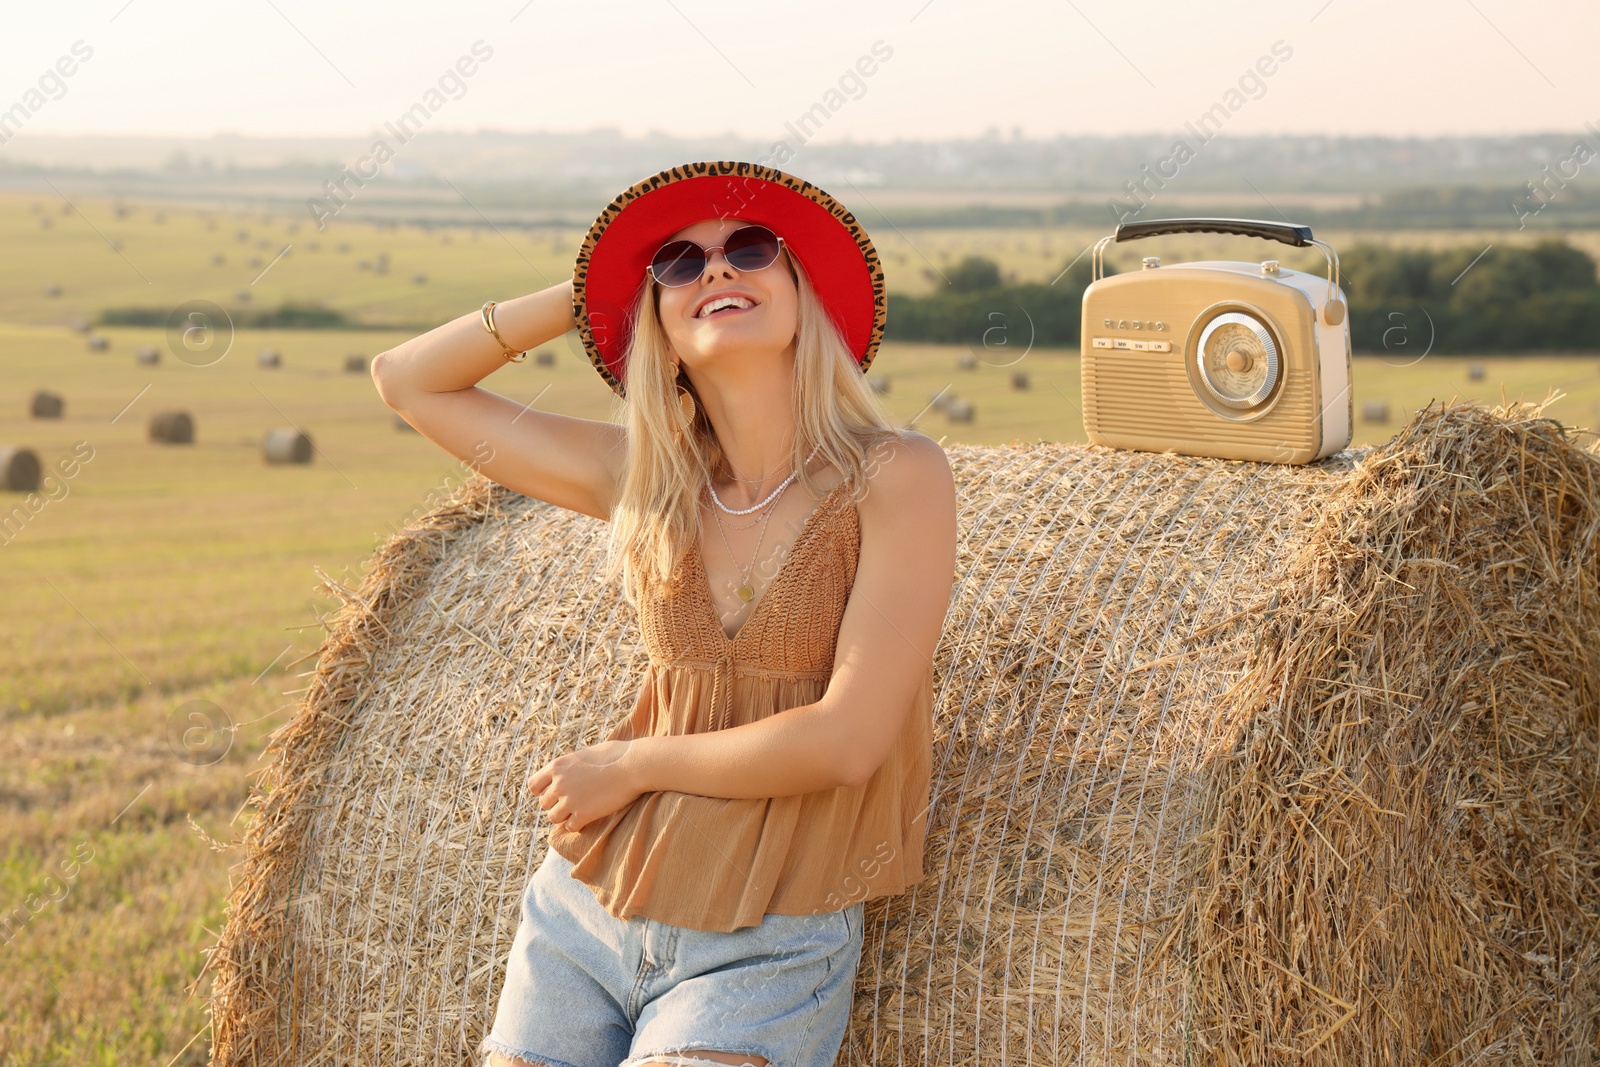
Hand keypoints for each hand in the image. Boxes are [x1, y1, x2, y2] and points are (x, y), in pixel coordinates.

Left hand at [526, 739, 642, 833]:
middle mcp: (559, 783)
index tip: (556, 793)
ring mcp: (570, 800)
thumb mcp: (585, 755)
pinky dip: (578, 824)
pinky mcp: (583, 814)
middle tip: (574, 801)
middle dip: (557, 804)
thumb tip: (566, 774)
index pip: (533, 786)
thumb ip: (570, 767)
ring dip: (565, 816)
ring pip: (554, 818)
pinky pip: (570, 827)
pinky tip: (590, 816)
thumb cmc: (615, 756)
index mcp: (557, 766)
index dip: (543, 791)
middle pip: (544, 803)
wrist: (634, 765)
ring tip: (581, 810)